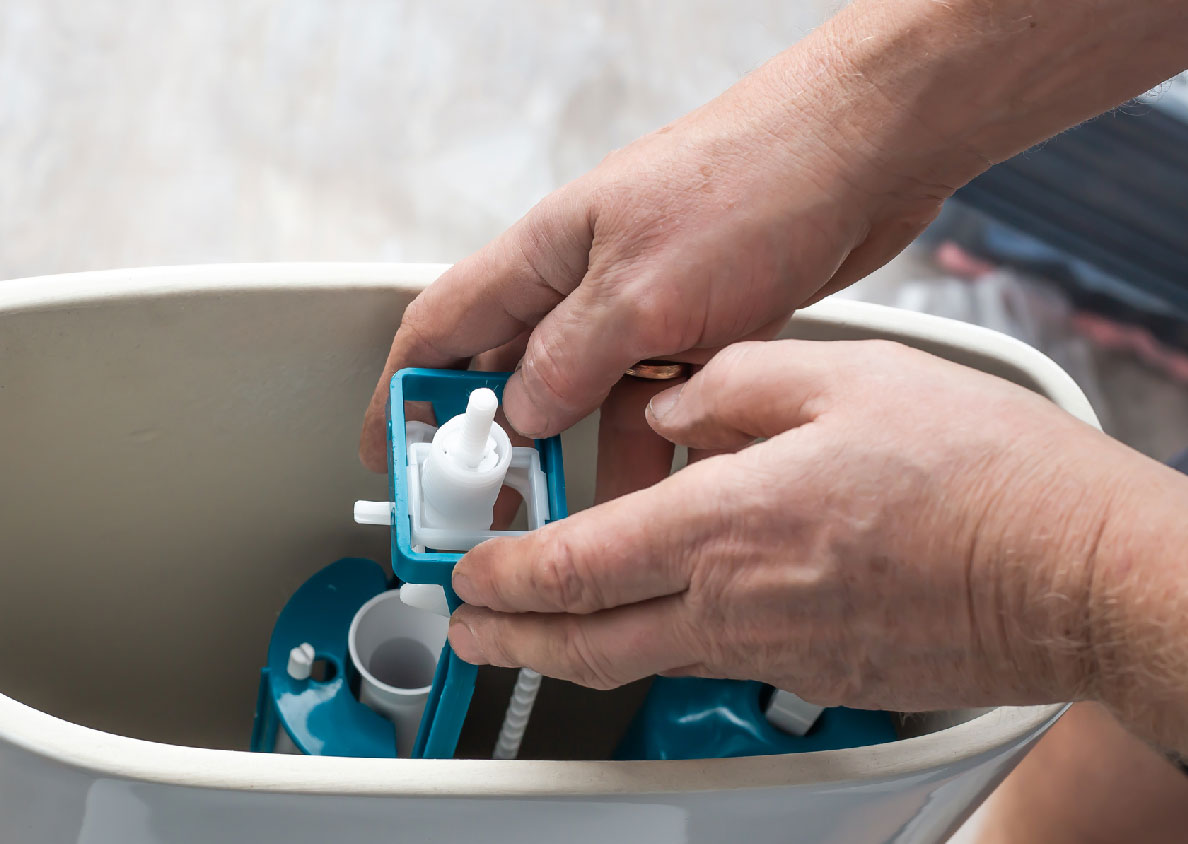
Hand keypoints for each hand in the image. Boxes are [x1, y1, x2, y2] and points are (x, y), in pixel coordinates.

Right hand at [360, 30, 973, 499]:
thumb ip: (568, 361)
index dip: (401, 394)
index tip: (386, 456)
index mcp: (544, 254)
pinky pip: (653, 403)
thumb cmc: (755, 179)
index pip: (440, 329)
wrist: (868, 149)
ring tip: (568, 522)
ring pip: (584, 400)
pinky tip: (658, 490)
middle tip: (482, 510)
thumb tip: (518, 418)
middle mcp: (583, 281)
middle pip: (507, 375)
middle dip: (488, 447)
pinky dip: (649, 449)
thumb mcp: (642, 290)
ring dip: (574, 460)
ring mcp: (642, 305)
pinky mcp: (700, 324)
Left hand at [445, 340, 1133, 711]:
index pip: (575, 563)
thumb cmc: (980, 474)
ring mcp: (778, 653)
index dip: (504, 574)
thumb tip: (673, 404)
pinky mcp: (819, 676)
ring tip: (539, 636)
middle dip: (511, 638)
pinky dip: (666, 644)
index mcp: (725, 522)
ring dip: (574, 649)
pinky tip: (670, 617)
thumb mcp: (842, 377)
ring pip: (643, 659)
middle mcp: (737, 603)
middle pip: (587, 641)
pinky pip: (717, 661)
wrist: (1075, 571)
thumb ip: (733, 385)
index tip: (468, 571)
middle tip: (470, 630)